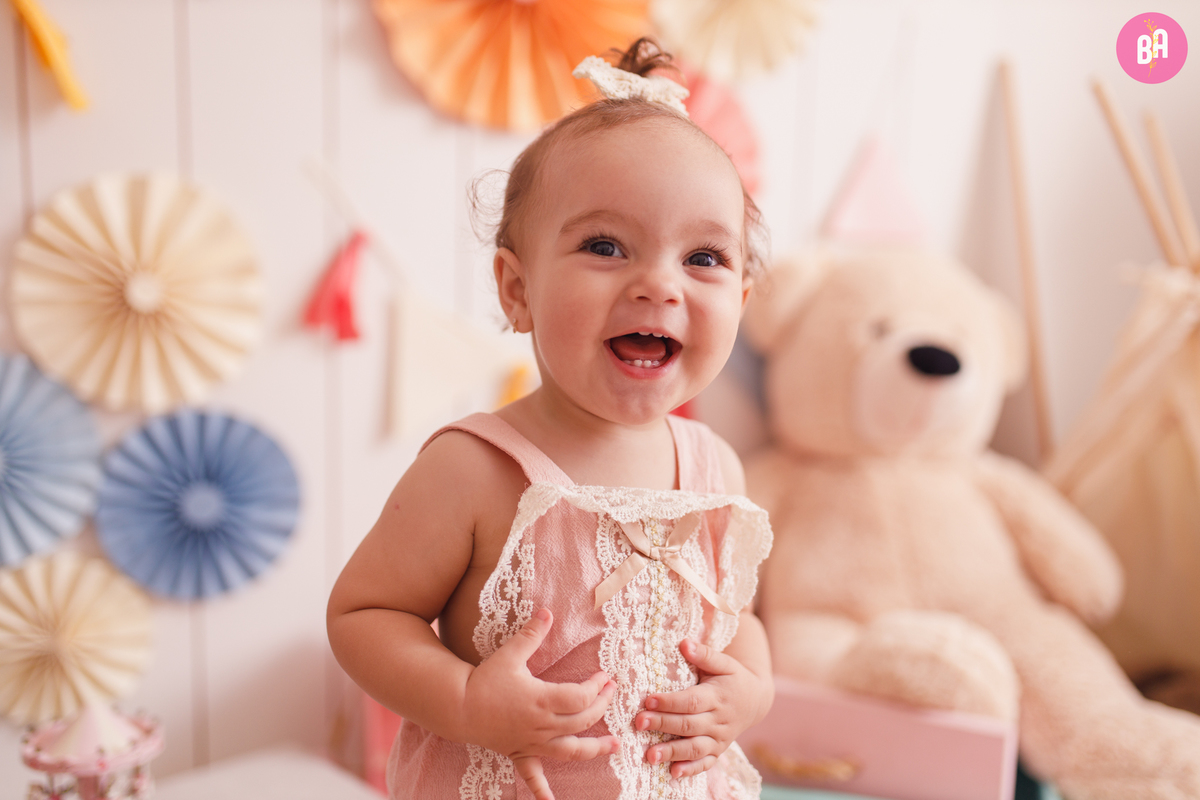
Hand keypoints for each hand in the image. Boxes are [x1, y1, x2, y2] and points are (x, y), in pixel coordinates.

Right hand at [462, 608, 618, 799]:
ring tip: (614, 746)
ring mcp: (531, 742)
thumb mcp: (510, 653)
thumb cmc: (484, 679)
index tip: (604, 676)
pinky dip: (542, 790)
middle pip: (582, 720)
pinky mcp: (519, 752)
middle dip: (602, 707)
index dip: (597, 687)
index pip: (581, 696)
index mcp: (542, 700)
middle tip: (611, 693)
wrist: (456, 706)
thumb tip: (548, 610)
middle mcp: (541, 725)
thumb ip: (532, 633)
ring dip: (594, 749)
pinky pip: (532, 775)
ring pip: (570, 750)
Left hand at [634, 638, 768, 779]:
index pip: (692, 701)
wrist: (756, 700)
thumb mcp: (724, 663)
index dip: (670, 702)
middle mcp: (719, 720)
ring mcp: (719, 738)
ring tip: (650, 755)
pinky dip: (691, 770)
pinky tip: (673, 773)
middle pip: (689, 725)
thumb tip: (684, 643)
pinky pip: (706, 763)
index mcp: (717, 696)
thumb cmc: (733, 678)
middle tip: (639, 723)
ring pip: (695, 748)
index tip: (648, 700)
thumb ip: (704, 654)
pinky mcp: (718, 750)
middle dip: (663, 724)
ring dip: (672, 752)